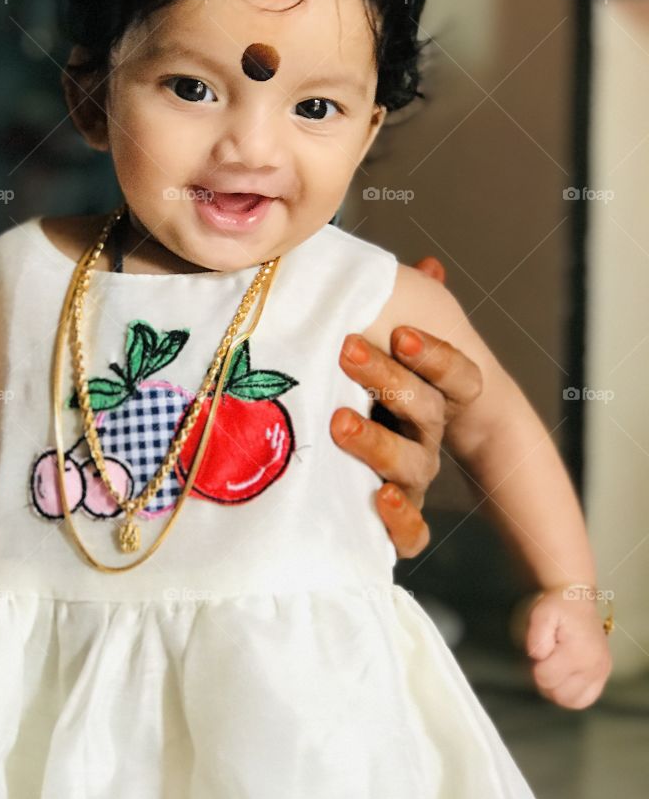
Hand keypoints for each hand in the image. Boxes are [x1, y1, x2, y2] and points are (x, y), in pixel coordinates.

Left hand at [332, 255, 482, 557]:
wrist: (340, 451)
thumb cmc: (363, 384)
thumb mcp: (379, 340)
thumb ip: (402, 306)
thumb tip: (431, 266)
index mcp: (434, 392)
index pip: (458, 375)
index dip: (436, 356)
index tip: (403, 333)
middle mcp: (428, 434)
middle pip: (426, 412)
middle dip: (389, 381)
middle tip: (347, 351)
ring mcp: (412, 477)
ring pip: (413, 467)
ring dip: (379, 444)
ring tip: (339, 422)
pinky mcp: (391, 519)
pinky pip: (411, 533)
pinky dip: (399, 521)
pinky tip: (377, 500)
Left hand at [517, 586, 612, 709]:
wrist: (577, 599)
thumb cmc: (558, 607)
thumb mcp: (541, 614)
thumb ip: (536, 637)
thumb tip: (538, 658)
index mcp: (577, 653)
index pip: (546, 678)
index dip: (535, 668)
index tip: (539, 653)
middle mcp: (593, 666)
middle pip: (559, 694)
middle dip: (546, 681)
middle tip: (544, 662)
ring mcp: (601, 672)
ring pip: (572, 701)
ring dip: (558, 691)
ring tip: (553, 671)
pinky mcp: (604, 673)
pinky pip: (586, 698)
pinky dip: (572, 694)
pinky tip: (564, 679)